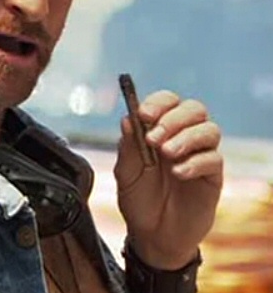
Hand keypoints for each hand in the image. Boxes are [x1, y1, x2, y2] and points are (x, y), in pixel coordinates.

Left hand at [114, 90, 222, 269]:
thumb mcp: (125, 174)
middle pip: (194, 109)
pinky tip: (178, 173)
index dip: (159, 103)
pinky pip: (214, 159)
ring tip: (166, 154)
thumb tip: (127, 118)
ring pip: (209, 130)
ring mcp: (200, 156)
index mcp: (160, 130)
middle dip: (173, 119)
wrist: (151, 235)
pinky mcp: (212, 177)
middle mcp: (183, 137)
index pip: (168, 102)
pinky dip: (195, 162)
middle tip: (154, 138)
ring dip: (186, 137)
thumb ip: (127, 147)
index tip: (144, 114)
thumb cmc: (138, 200)